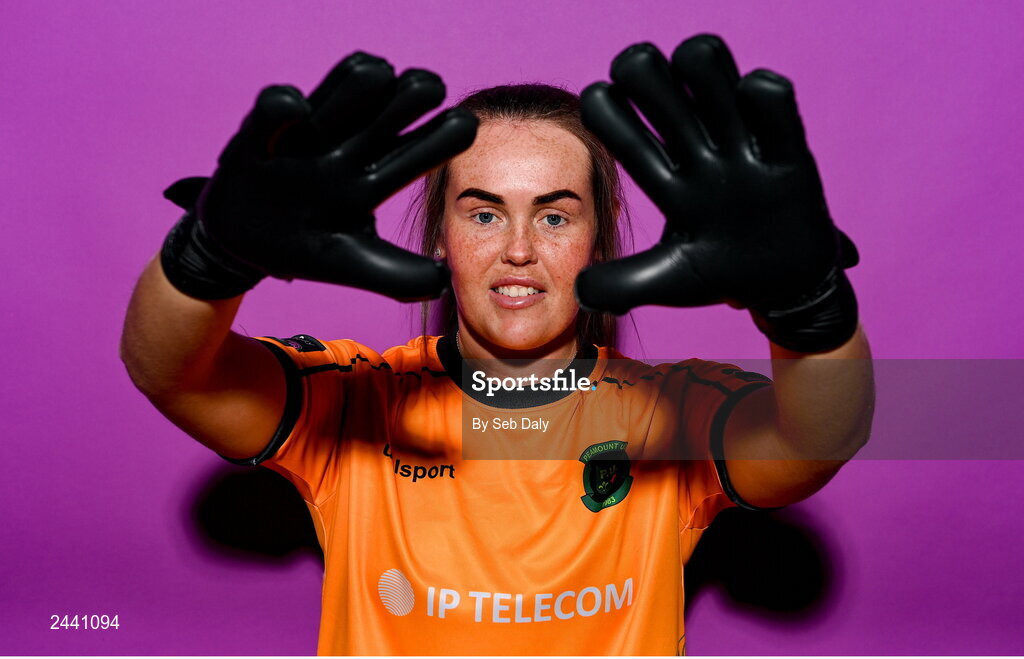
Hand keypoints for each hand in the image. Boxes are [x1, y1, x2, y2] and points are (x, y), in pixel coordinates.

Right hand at [161, 52, 476, 300]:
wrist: (245, 244)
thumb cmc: (310, 247)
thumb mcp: (356, 263)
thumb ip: (398, 276)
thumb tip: (443, 281)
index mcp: (374, 177)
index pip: (414, 154)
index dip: (439, 139)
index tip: (464, 125)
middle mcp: (346, 149)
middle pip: (384, 114)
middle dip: (409, 97)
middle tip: (431, 86)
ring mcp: (304, 139)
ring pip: (338, 97)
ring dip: (360, 84)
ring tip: (379, 73)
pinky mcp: (259, 136)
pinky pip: (271, 109)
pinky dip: (284, 106)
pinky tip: (298, 109)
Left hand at [576, 35, 856, 350]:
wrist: (787, 287)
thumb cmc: (724, 275)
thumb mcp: (669, 280)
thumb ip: (623, 285)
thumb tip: (580, 291)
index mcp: (667, 180)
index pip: (622, 131)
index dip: (606, 111)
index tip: (604, 105)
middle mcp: (699, 152)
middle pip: (657, 86)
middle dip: (641, 72)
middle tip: (642, 81)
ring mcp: (742, 146)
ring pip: (708, 72)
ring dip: (696, 65)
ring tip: (703, 87)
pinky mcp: (788, 149)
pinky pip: (773, 99)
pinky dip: (759, 91)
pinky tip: (752, 100)